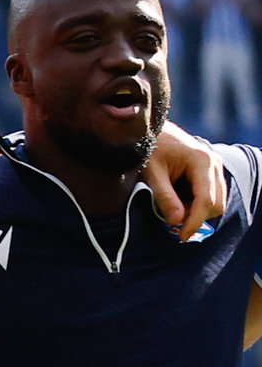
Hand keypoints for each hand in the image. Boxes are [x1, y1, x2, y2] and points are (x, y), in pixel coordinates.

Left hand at [145, 120, 230, 235]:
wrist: (154, 130)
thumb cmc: (150, 149)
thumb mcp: (152, 174)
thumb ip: (164, 197)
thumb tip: (176, 221)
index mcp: (201, 162)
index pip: (206, 200)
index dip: (195, 221)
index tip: (182, 236)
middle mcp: (214, 164)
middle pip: (216, 203)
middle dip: (197, 217)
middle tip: (172, 220)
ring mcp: (215, 167)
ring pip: (216, 201)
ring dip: (197, 211)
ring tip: (172, 207)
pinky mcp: (211, 171)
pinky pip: (211, 195)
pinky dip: (196, 204)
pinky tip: (178, 200)